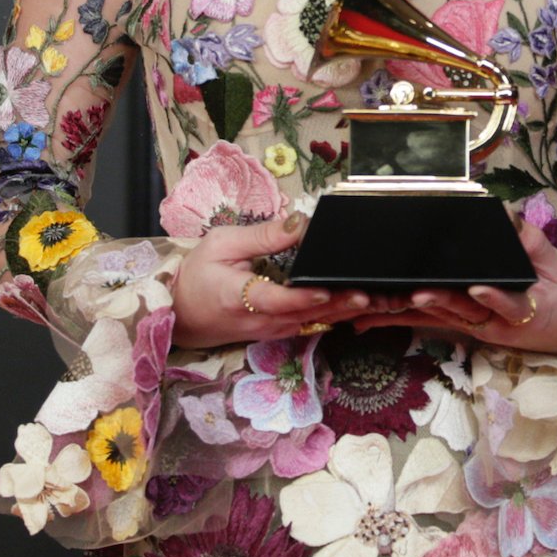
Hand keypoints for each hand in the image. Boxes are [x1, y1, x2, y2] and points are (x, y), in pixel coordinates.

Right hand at [170, 215, 373, 348]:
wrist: (177, 312)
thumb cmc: (196, 274)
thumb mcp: (222, 244)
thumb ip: (263, 236)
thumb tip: (300, 223)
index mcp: (241, 298)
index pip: (279, 301)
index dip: (305, 298)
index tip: (328, 291)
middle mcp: (261, 321)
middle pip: (308, 316)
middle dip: (343, 306)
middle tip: (374, 295)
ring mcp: (271, 331)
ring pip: (315, 324)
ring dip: (347, 313)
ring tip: (379, 300)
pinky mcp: (277, 333)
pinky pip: (311, 326)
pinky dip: (336, 318)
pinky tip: (361, 307)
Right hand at [346, 214, 556, 354]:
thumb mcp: (534, 253)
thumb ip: (514, 233)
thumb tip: (496, 208)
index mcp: (469, 295)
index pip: (424, 296)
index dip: (392, 301)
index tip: (359, 300)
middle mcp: (476, 310)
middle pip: (432, 309)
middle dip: (401, 307)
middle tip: (367, 301)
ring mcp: (497, 318)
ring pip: (461, 311)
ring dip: (441, 301)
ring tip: (417, 294)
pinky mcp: (522, 321)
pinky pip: (503, 308)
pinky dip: (492, 299)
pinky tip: (477, 289)